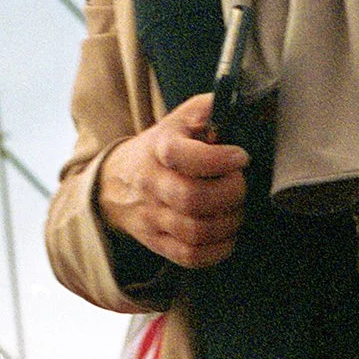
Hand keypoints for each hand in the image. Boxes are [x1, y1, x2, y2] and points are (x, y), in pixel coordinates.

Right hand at [96, 93, 249, 268]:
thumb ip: (209, 108)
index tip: (240, 156)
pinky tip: (227, 234)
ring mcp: (153, 217)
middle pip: (192, 199)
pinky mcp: (157, 243)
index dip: (219, 159)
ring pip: (195, 231)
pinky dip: (218, 250)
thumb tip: (243, 101)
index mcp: (159, 149)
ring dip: (228, 223)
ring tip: (235, 209)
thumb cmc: (161, 147)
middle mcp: (152, 184)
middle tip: (240, 184)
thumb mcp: (179, 118)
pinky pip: (190, 257)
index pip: (183, 156)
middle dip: (231, 193)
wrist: (115, 182)